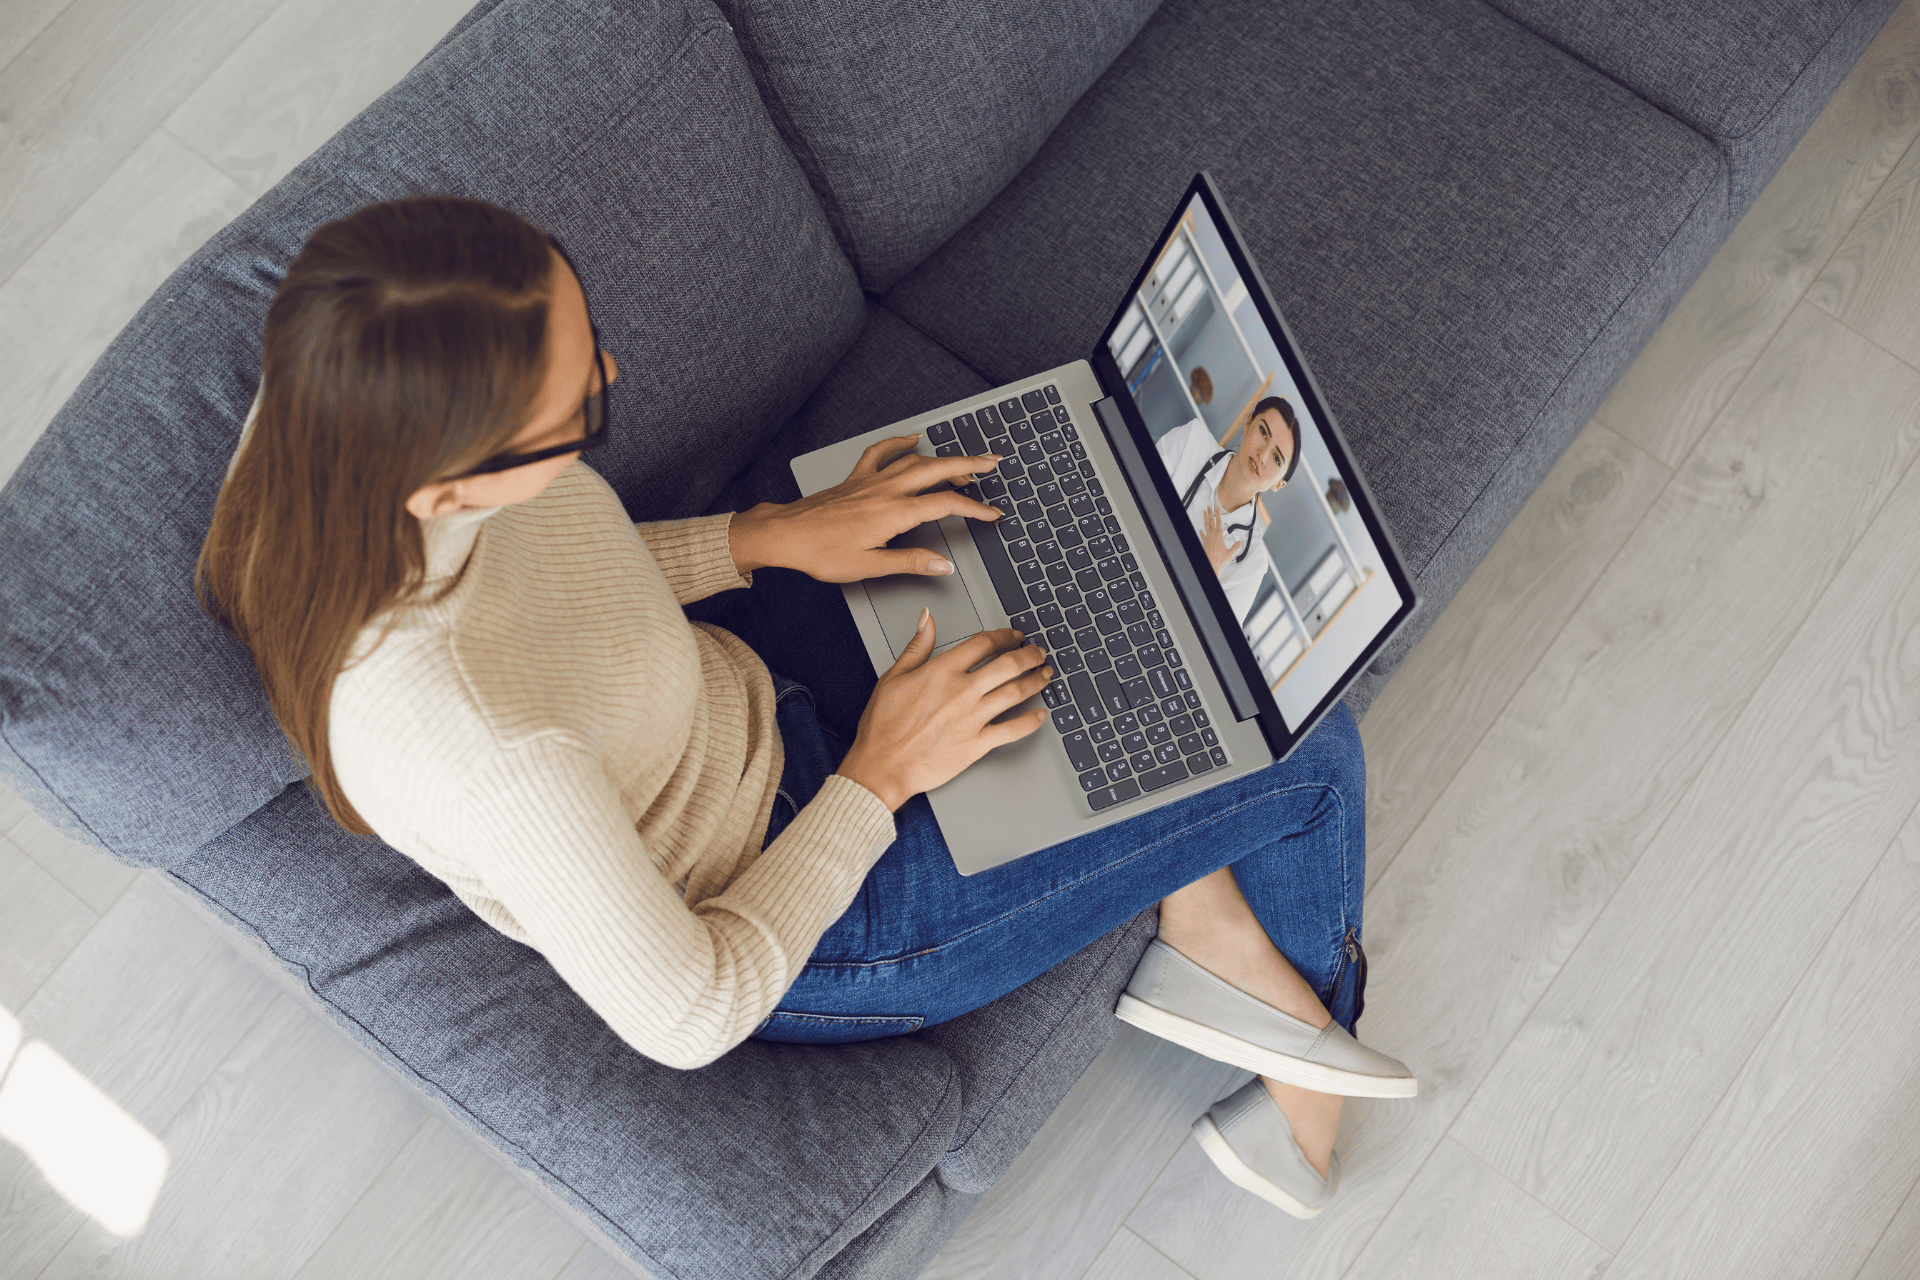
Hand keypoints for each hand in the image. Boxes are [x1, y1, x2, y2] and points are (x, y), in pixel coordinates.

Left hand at [728, 435, 1002, 581]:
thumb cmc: (822, 552)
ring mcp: (871, 480)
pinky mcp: (857, 478)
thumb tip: (943, 564)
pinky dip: (900, 443)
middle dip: (970, 464)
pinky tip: (912, 439)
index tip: (993, 514)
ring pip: (916, 460)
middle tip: (994, 463)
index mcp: (894, 513)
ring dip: (944, 457)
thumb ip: (911, 562)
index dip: (975, 509)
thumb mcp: (870, 566)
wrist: (786, 534)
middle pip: (938, 470)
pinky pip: (882, 452)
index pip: (946, 505)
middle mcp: (886, 490)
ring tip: (965, 462)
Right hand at [834, 613, 1050, 810]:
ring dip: (1036, 681)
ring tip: (1045, 675)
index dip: (1004, 636)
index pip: (984, 644)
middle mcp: (962, 692)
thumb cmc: (883, 726)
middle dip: (1029, 655)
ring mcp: (973, 718)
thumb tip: (927, 619)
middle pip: (1008, 664)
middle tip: (1038, 653)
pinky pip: (1013, 730)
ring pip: (1016, 692)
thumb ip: (916, 646)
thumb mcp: (893, 677)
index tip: (1013, 636)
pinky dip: (1031, 722)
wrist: (882, 766)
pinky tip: (1040, 715)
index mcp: (942, 671)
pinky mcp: (977, 745)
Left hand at [1202, 502, 1242, 574]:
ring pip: (1206, 526)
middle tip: (1209, 507)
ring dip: (1205, 519)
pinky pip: (1202, 535)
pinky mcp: (1204, 543)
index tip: (1216, 508)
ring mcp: (1207, 539)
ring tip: (1204, 513)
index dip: (1218, 514)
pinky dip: (1201, 532)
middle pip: (1211, 522)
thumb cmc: (1220, 560)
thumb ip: (1235, 547)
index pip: (1218, 522)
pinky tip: (1200, 530)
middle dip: (1210, 513)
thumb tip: (1239, 542)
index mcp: (1219, 536)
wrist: (1212, 565)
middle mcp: (1212, 536)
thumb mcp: (1230, 553)